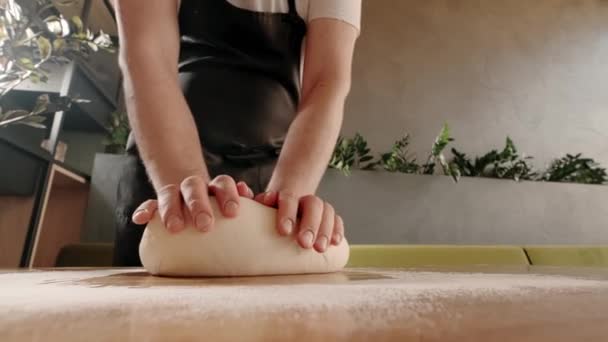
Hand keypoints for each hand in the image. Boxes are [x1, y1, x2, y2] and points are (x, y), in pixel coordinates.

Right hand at [131, 175, 253, 232]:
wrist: (192, 195)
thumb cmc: (218, 211)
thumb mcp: (231, 208)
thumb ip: (244, 208)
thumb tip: (256, 205)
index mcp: (215, 187)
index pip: (223, 183)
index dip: (228, 195)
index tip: (233, 213)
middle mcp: (194, 187)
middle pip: (195, 186)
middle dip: (199, 204)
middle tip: (205, 225)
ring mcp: (175, 193)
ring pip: (170, 193)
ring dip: (171, 209)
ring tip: (174, 227)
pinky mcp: (158, 204)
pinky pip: (149, 204)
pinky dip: (145, 210)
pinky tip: (139, 219)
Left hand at [254, 191, 343, 252]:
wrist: (285, 207)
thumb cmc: (267, 213)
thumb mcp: (258, 207)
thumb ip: (252, 201)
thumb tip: (241, 187)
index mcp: (287, 195)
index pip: (289, 198)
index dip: (288, 212)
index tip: (284, 231)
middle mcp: (304, 199)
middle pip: (313, 204)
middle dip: (310, 224)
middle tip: (304, 244)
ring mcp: (318, 208)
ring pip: (328, 210)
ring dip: (325, 229)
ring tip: (319, 249)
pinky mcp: (328, 218)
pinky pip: (337, 219)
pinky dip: (337, 229)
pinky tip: (335, 243)